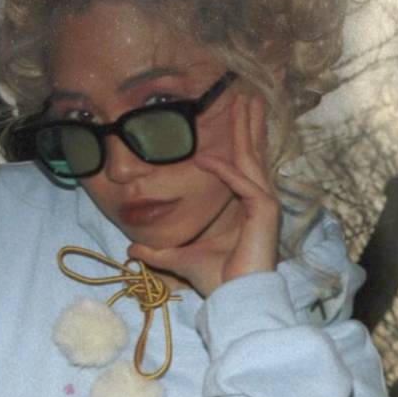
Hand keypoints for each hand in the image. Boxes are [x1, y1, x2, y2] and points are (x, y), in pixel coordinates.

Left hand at [127, 94, 280, 296]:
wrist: (236, 300)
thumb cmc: (218, 281)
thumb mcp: (180, 259)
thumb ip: (159, 252)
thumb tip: (132, 250)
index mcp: (248, 208)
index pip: (245, 166)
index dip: (240, 141)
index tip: (236, 116)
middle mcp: (260, 202)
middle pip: (253, 155)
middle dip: (249, 125)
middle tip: (246, 96)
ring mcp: (264, 206)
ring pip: (252, 160)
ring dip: (246, 130)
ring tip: (244, 102)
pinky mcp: (264, 212)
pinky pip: (241, 182)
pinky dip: (223, 170)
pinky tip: (204, 158)